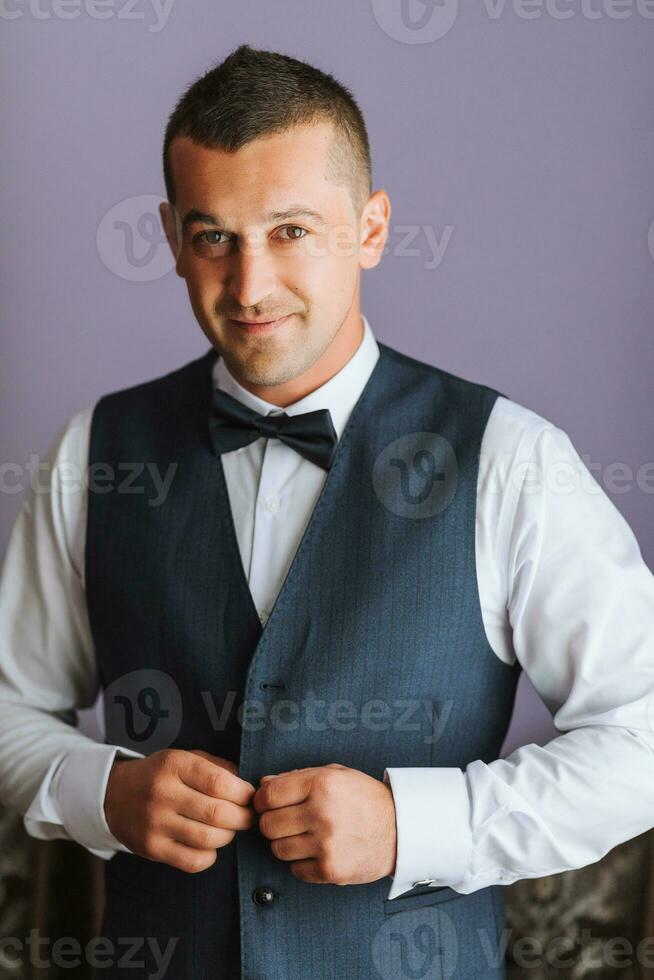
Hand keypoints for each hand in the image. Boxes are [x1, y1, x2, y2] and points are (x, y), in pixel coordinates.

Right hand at [104, 748, 255, 873]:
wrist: (114, 794)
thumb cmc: (161, 775)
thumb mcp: (185, 758)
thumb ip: (217, 767)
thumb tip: (249, 786)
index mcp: (175, 765)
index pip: (219, 782)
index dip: (243, 793)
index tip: (250, 797)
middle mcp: (163, 793)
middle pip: (217, 813)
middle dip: (242, 818)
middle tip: (248, 817)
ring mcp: (155, 823)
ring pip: (208, 839)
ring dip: (228, 836)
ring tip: (228, 829)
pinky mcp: (151, 848)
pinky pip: (193, 861)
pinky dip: (210, 856)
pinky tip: (209, 846)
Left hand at [253, 763, 396, 885]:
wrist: (400, 828)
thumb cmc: (364, 798)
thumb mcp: (335, 774)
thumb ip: (297, 777)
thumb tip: (263, 785)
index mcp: (321, 784)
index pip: (268, 795)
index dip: (262, 800)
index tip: (268, 804)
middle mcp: (322, 813)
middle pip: (268, 825)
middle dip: (273, 823)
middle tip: (288, 822)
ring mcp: (326, 844)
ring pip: (278, 849)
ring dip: (287, 843)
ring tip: (305, 836)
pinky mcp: (331, 870)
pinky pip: (295, 870)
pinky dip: (302, 863)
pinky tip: (318, 851)